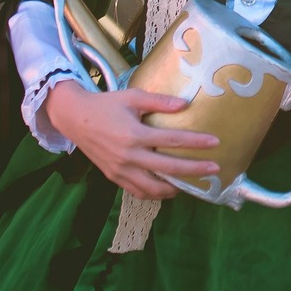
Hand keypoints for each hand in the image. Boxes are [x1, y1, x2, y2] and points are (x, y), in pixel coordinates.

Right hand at [42, 84, 220, 199]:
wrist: (75, 119)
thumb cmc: (106, 105)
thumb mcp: (133, 97)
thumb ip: (159, 101)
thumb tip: (185, 104)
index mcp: (134, 134)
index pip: (172, 141)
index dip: (196, 143)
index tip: (215, 143)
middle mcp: (129, 156)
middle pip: (168, 168)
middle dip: (194, 170)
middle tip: (215, 169)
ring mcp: (120, 170)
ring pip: (153, 188)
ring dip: (175, 188)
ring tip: (192, 183)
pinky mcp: (114, 177)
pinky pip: (138, 191)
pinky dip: (155, 193)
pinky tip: (167, 188)